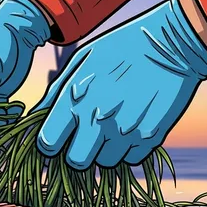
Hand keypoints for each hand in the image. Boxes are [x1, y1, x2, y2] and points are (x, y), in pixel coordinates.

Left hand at [34, 0, 206, 168]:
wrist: (170, 44)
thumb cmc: (119, 49)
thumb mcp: (80, 62)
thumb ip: (56, 93)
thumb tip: (36, 117)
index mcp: (74, 100)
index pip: (48, 144)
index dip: (51, 144)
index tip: (57, 139)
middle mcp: (98, 121)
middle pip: (76, 162)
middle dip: (77, 154)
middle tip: (85, 138)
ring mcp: (125, 132)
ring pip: (105, 163)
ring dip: (106, 150)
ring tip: (113, 125)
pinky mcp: (150, 138)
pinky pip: (131, 158)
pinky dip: (129, 148)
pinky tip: (132, 125)